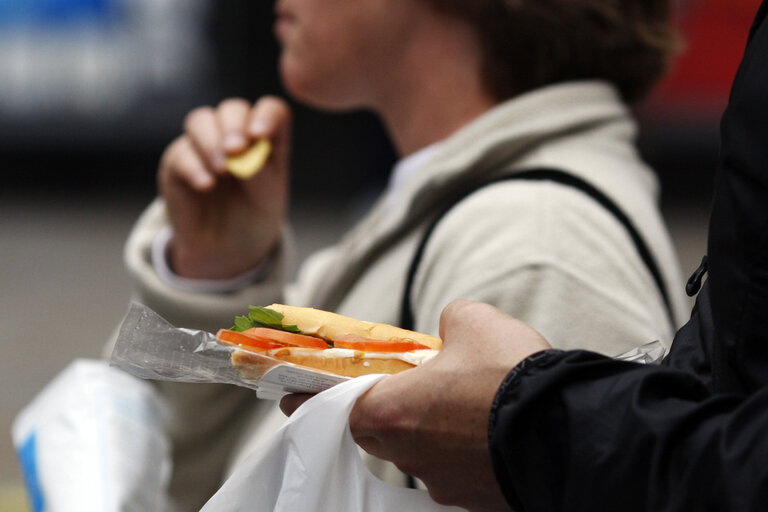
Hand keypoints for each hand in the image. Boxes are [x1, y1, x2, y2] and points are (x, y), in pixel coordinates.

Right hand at [158, 96, 291, 278]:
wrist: (227, 248)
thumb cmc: (255, 216)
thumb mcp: (268, 198)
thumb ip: (260, 172)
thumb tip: (240, 152)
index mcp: (266, 138)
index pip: (270, 110)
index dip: (265, 116)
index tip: (260, 135)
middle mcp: (236, 134)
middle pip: (232, 110)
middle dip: (234, 127)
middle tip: (236, 150)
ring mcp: (205, 144)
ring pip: (201, 120)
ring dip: (211, 141)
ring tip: (223, 170)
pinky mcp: (178, 162)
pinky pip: (180, 153)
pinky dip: (194, 167)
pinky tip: (206, 185)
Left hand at [280, 300, 550, 510]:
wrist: (570, 431)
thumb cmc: (509, 375)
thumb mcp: (472, 321)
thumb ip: (447, 323)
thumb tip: (450, 331)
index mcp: (391, 412)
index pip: (328, 407)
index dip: (308, 398)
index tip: (289, 395)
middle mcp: (408, 455)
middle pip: (378, 431)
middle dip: (386, 409)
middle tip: (404, 387)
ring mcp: (442, 483)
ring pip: (421, 451)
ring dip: (432, 428)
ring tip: (465, 403)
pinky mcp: (475, 499)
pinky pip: (457, 467)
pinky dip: (465, 448)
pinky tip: (492, 428)